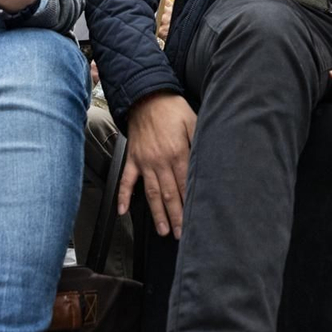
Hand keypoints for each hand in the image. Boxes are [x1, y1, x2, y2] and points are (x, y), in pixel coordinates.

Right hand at [122, 91, 196, 236]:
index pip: (186, 185)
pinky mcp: (132, 159)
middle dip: (175, 216)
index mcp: (177, 153)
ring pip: (151, 193)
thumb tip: (209, 162)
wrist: (147, 96)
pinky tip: (122, 211)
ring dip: (157, 213)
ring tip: (162, 230)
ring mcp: (144, 162)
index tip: (194, 220)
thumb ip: (199, 143)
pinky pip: (126, 180)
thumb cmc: (173, 108)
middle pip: (170, 194)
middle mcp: (160, 161)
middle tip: (180, 235)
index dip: (190, 205)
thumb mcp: (193, 121)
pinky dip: (123, 196)